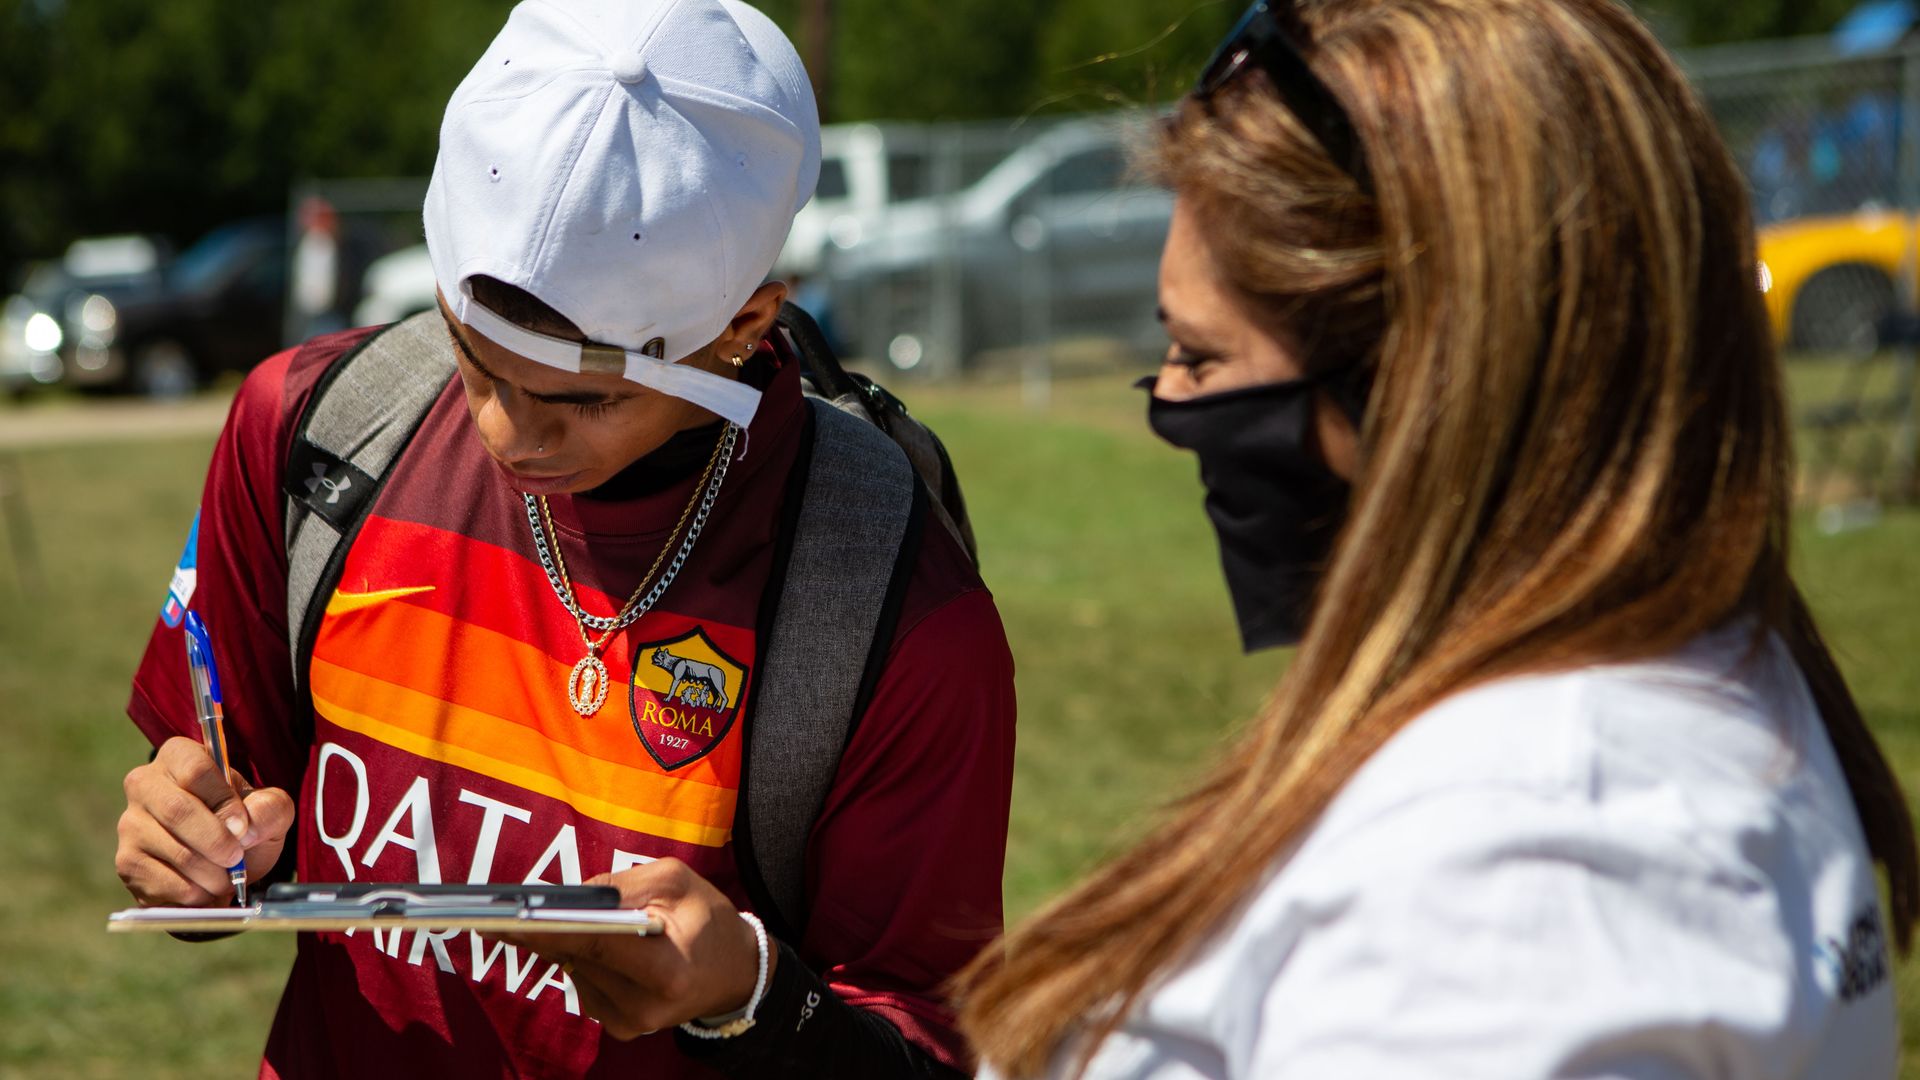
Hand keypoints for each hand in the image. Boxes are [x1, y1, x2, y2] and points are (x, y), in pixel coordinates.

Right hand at [115, 736, 294, 906]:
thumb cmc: (242, 824)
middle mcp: (145, 784)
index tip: (242, 827)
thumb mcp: (268, 809)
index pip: (195, 770)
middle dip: (216, 842)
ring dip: (210, 873)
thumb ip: (269, 809)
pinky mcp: (127, 862)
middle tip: (236, 859)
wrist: (222, 862)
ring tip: (227, 878)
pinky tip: (206, 890)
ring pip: (173, 850)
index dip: (223, 800)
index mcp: (179, 756)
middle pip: (178, 810)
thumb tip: (247, 828)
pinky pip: (162, 882)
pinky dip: (194, 894)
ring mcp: (131, 824)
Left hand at [495, 859, 772, 1038]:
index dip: (550, 928)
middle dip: (546, 930)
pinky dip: (583, 958)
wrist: (734, 973)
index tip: (508, 917)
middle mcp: (644, 1006)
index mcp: (666, 970)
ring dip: (568, 941)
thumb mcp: (676, 881)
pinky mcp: (619, 1027)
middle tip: (502, 913)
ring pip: (574, 969)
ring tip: (577, 921)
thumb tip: (570, 896)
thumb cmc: (708, 919)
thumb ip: (622, 884)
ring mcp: (630, 1022)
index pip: (596, 944)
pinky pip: (583, 982)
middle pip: (577, 958)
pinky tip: (600, 945)